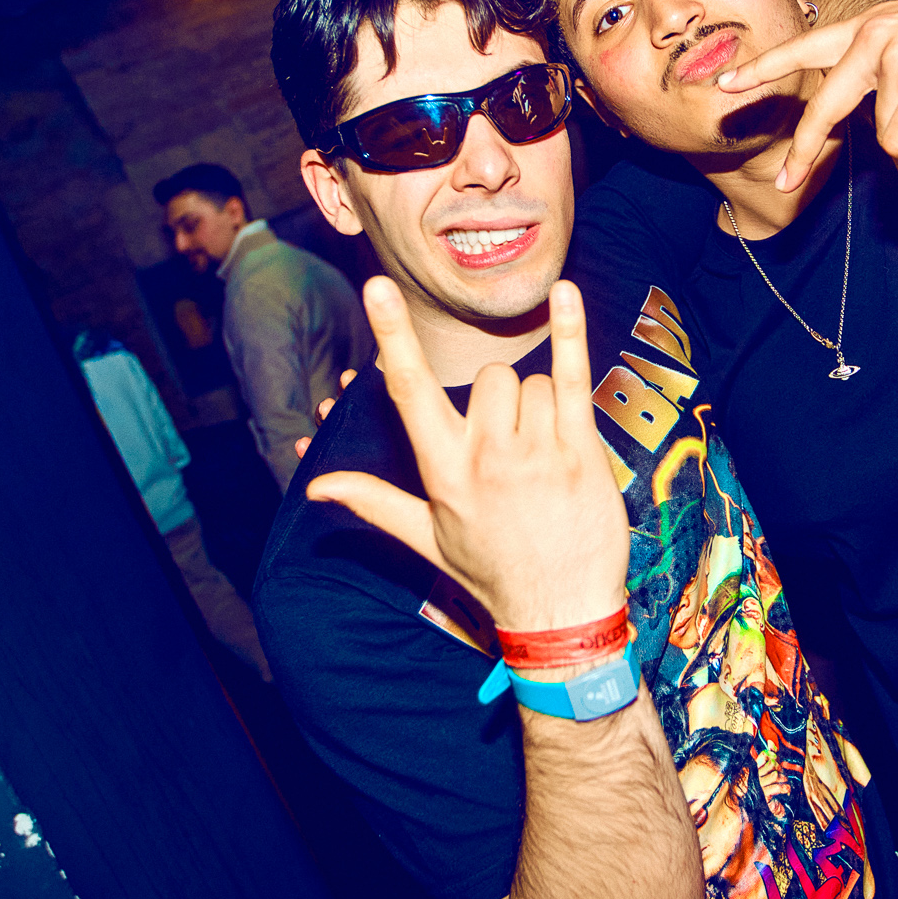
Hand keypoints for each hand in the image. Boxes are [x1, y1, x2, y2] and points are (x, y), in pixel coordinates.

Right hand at [304, 278, 627, 633]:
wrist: (559, 611)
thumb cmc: (491, 572)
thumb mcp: (425, 540)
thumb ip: (373, 502)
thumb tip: (316, 486)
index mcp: (443, 470)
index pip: (409, 390)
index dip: (391, 334)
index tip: (377, 287)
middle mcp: (487, 455)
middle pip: (491, 378)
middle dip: (502, 398)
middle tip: (513, 444)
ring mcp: (537, 452)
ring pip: (533, 383)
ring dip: (539, 405)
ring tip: (543, 456)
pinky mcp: (580, 451)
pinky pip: (573, 376)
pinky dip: (570, 331)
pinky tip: (564, 293)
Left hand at [719, 0, 897, 191]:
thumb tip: (890, 112)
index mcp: (876, 22)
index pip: (806, 45)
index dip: (765, 68)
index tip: (725, 85)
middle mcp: (876, 34)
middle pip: (822, 106)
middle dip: (803, 151)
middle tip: (782, 183)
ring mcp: (896, 56)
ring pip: (883, 137)